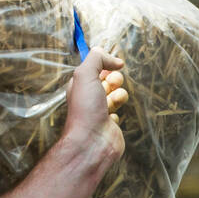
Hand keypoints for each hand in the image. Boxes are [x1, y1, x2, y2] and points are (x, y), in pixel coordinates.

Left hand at [61, 47, 127, 168]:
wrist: (92, 141)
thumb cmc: (85, 109)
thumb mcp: (85, 74)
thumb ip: (96, 59)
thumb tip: (111, 56)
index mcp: (79, 85)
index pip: (93, 68)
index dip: (104, 64)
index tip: (114, 63)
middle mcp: (87, 97)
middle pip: (106, 80)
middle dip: (114, 78)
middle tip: (113, 83)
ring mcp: (98, 111)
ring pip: (115, 94)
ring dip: (118, 94)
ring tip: (114, 100)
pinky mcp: (109, 124)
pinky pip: (117, 112)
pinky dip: (118, 111)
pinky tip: (111, 117)